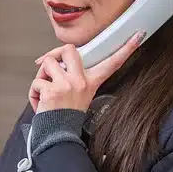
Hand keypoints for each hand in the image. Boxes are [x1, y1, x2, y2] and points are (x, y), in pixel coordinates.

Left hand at [28, 32, 144, 113]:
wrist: (59, 136)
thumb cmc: (65, 116)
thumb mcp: (78, 96)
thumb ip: (73, 78)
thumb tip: (57, 63)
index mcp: (91, 82)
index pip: (111, 63)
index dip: (126, 49)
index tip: (138, 35)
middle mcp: (81, 81)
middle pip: (69, 49)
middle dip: (54, 53)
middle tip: (51, 67)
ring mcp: (67, 85)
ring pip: (47, 63)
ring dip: (40, 77)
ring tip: (45, 91)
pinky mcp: (52, 90)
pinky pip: (36, 82)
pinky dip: (33, 93)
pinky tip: (40, 104)